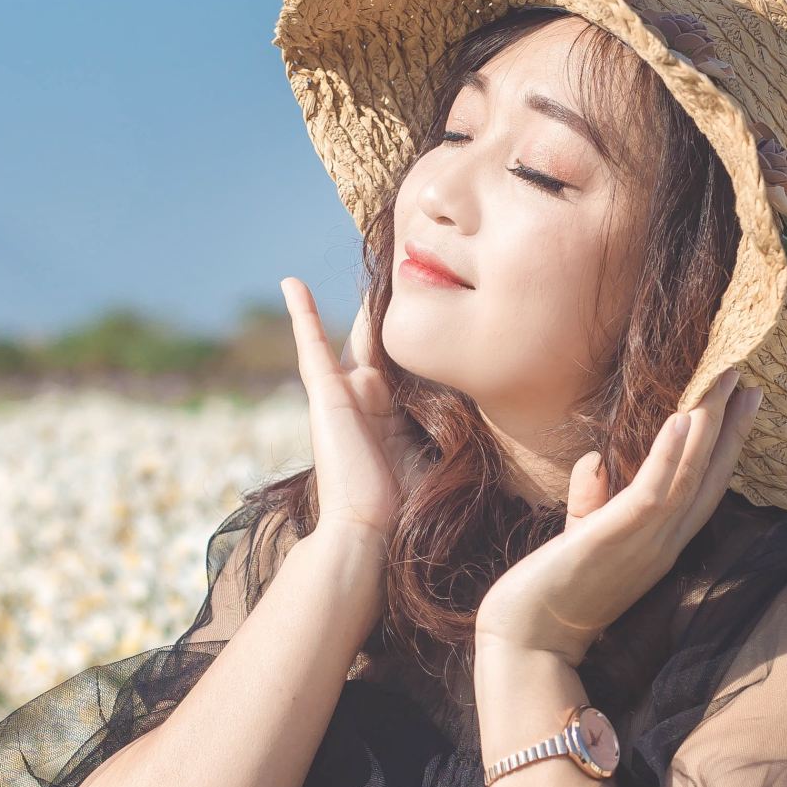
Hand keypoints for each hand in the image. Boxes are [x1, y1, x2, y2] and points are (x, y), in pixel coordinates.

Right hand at [281, 278, 425, 545]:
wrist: (368, 529)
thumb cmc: (406, 506)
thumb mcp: (438, 457)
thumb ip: (450, 429)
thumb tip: (493, 410)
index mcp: (391, 415)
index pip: (409, 363)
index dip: (424, 337)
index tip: (443, 303)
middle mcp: (366, 398)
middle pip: (387, 342)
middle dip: (400, 309)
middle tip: (416, 265)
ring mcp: (342, 394)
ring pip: (360, 335)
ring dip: (368, 302)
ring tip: (377, 258)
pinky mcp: (324, 394)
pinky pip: (310, 344)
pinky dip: (302, 314)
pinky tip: (293, 282)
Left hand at [473, 368, 764, 666]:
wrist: (528, 644)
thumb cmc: (552, 596)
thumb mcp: (580, 540)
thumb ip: (591, 503)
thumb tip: (595, 462)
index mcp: (660, 544)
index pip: (703, 488)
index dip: (726, 445)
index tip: (744, 403)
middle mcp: (664, 543)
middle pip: (709, 476)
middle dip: (732, 426)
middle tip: (749, 378)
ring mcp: (645, 542)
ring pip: (690, 475)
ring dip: (710, 425)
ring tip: (725, 381)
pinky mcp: (617, 539)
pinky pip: (654, 491)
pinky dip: (669, 455)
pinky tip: (681, 419)